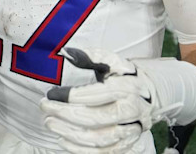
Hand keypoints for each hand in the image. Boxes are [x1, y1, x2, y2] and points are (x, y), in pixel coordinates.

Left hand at [39, 48, 161, 153]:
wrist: (150, 93)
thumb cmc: (122, 75)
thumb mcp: (110, 60)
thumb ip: (89, 56)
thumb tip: (66, 53)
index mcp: (126, 88)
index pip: (96, 95)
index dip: (71, 96)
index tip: (51, 93)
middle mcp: (131, 111)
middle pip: (95, 119)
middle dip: (65, 115)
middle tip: (45, 108)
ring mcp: (131, 130)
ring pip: (99, 139)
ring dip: (70, 134)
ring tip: (50, 124)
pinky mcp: (128, 144)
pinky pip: (104, 153)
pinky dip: (82, 150)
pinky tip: (63, 140)